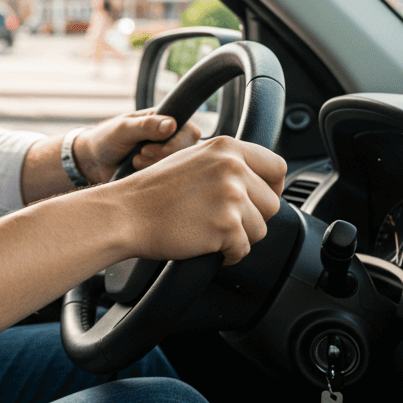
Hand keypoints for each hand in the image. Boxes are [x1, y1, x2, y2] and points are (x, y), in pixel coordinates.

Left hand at [72, 109, 202, 184]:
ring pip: (178, 169)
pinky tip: (137, 172)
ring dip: (155, 167)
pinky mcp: (160, 174)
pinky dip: (153, 179)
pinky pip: (167, 181)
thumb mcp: (123, 129)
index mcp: (165, 121)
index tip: (149, 148)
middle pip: (187, 153)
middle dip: (162, 157)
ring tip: (135, 161)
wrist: (93, 162)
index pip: (189, 132)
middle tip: (141, 153)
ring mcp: (167, 158)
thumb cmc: (107, 139)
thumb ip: (146, 126)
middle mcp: (171, 140)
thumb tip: (171, 124)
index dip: (175, 144)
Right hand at [111, 135, 285, 265]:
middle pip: (272, 203)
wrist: (125, 214)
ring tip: (208, 229)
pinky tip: (205, 243)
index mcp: (227, 148)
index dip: (271, 188)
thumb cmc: (152, 192)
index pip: (277, 167)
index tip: (258, 199)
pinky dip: (227, 254)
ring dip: (239, 236)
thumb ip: (227, 163)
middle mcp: (233, 167)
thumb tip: (258, 180)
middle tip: (221, 218)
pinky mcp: (227, 225)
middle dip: (252, 217)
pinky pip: (243, 249)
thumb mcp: (193, 159)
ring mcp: (231, 196)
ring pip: (261, 229)